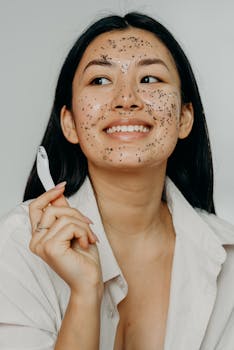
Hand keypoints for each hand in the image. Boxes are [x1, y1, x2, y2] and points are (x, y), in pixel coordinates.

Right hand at [29, 182, 102, 297]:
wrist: (89, 281)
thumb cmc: (84, 259)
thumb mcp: (75, 229)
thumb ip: (64, 213)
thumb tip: (59, 194)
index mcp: (40, 236)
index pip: (35, 208)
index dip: (48, 195)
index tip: (62, 187)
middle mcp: (36, 241)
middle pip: (52, 209)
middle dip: (75, 213)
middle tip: (88, 225)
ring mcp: (41, 245)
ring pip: (64, 216)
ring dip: (83, 225)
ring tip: (89, 237)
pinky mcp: (50, 248)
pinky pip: (70, 225)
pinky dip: (83, 231)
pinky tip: (86, 244)